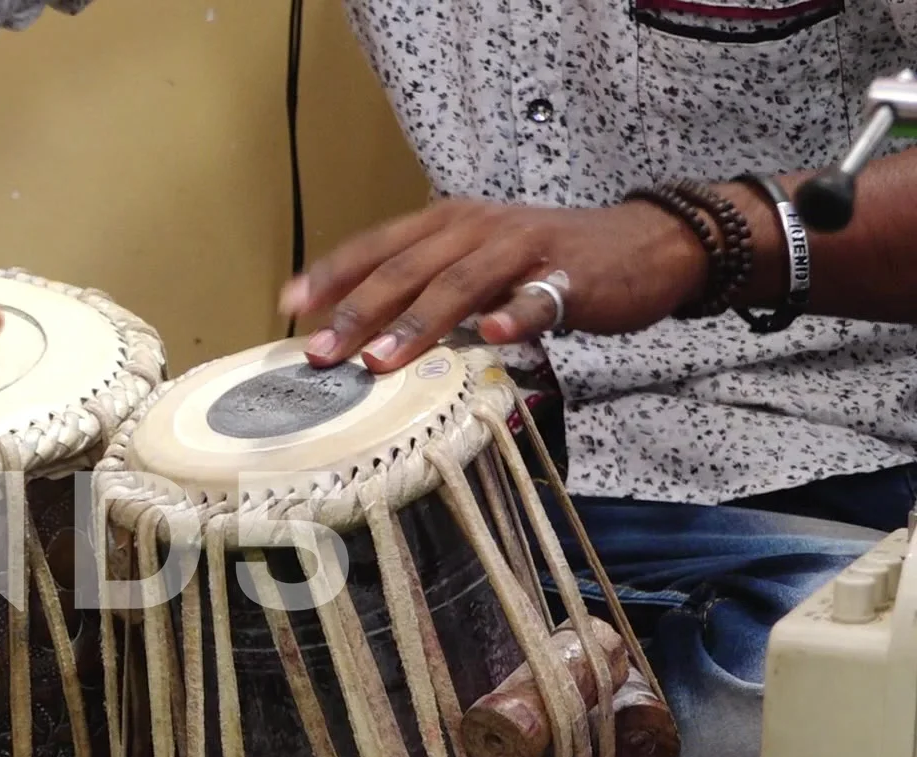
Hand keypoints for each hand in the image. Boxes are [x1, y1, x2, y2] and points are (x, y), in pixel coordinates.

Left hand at [277, 199, 709, 372]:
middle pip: (407, 268)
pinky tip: (491, 337)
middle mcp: (477, 228)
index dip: (333, 272)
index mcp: (446, 222)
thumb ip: (424, 286)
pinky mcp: (569, 278)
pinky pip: (537, 298)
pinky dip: (513, 316)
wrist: (640, 244)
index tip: (290, 303)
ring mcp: (523, 249)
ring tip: (380, 361)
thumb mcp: (473, 260)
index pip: (377, 244)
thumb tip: (359, 330)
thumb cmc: (541, 259)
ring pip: (460, 284)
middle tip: (322, 352)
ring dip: (417, 323)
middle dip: (359, 311)